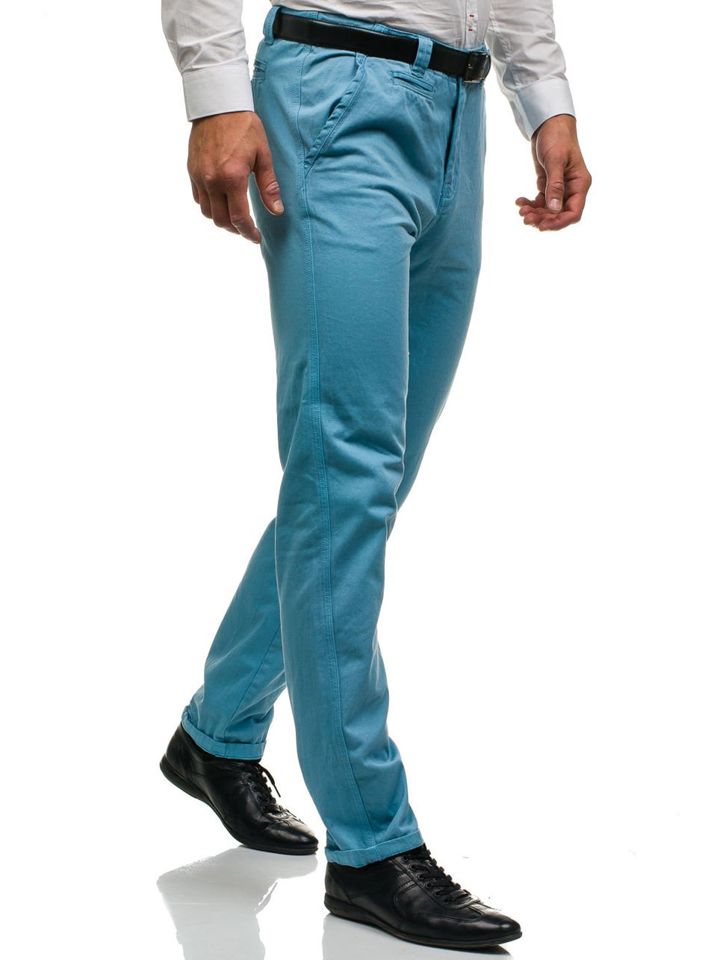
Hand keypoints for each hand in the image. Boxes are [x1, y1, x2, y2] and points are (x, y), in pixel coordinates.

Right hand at [187, 111, 283, 241]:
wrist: (217, 103)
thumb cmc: (244, 126)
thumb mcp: (263, 155)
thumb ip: (269, 186)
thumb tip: (277, 210)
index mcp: (232, 177)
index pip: (239, 218)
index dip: (248, 232)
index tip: (256, 237)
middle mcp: (211, 180)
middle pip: (221, 220)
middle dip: (235, 229)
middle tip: (247, 229)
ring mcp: (198, 176)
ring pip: (207, 212)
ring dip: (221, 219)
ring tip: (234, 217)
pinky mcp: (191, 170)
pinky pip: (198, 198)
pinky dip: (209, 206)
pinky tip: (221, 202)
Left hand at [516, 114, 591, 230]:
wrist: (549, 124)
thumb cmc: (557, 138)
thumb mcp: (555, 161)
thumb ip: (555, 185)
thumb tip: (554, 209)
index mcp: (580, 184)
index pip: (574, 212)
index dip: (559, 223)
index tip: (542, 226)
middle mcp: (572, 189)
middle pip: (559, 214)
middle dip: (543, 218)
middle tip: (525, 218)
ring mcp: (560, 188)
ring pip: (548, 210)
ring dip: (535, 213)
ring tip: (521, 210)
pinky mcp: (549, 185)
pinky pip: (540, 201)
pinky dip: (530, 204)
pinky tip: (519, 201)